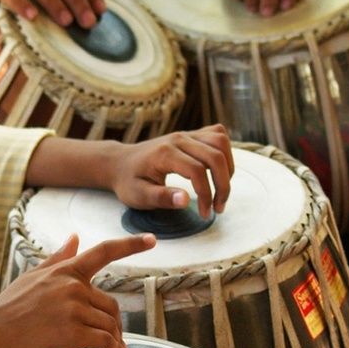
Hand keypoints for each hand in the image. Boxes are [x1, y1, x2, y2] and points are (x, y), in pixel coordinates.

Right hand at [0, 233, 155, 347]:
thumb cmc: (7, 308)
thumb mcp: (33, 276)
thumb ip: (58, 259)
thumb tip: (74, 238)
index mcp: (65, 271)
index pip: (104, 252)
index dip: (131, 245)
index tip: (152, 240)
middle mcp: (73, 286)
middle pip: (111, 304)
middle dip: (115, 323)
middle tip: (114, 337)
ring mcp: (74, 309)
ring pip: (109, 324)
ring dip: (115, 339)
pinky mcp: (73, 333)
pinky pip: (104, 341)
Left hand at [108, 125, 233, 219]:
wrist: (120, 163)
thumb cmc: (128, 182)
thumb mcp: (139, 195)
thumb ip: (162, 198)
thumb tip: (185, 200)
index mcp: (165, 154)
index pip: (197, 171)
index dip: (206, 195)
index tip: (205, 213)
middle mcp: (178, 139)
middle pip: (215, 155)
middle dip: (223, 185)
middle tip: (218, 208)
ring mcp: (186, 134)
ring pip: (221, 142)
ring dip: (228, 168)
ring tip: (221, 191)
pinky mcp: (191, 135)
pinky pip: (218, 136)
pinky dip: (225, 153)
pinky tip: (219, 172)